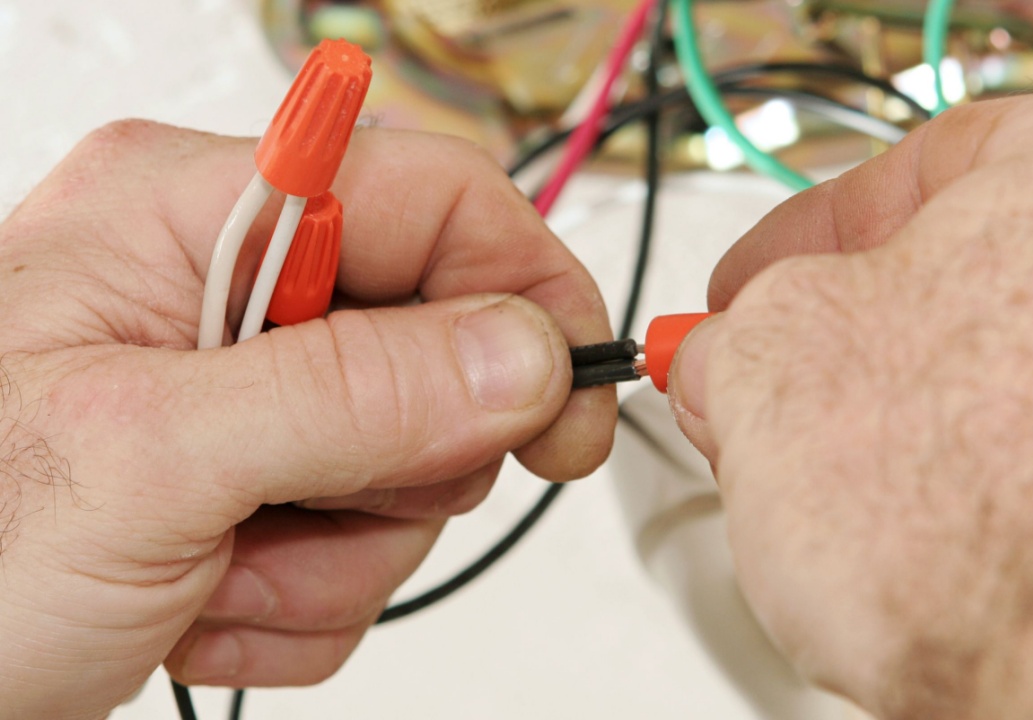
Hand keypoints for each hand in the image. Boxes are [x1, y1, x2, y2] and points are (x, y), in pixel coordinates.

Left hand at [0, 121, 613, 718]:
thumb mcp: (146, 462)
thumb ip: (347, 395)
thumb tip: (522, 354)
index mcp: (193, 216)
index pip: (434, 194)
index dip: (525, 284)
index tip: (571, 394)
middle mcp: (229, 289)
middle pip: (442, 343)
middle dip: (399, 462)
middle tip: (308, 507)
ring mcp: (249, 394)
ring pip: (411, 462)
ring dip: (335, 552)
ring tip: (215, 570)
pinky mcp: (258, 481)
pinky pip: (362, 541)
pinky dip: (303, 598)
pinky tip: (201, 601)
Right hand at [670, 95, 1032, 717]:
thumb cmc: (1003, 522)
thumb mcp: (771, 367)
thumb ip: (733, 331)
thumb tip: (725, 353)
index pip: (916, 167)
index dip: (796, 242)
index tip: (743, 295)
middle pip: (971, 282)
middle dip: (850, 348)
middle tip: (774, 397)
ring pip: (1015, 385)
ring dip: (913, 431)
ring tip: (849, 502)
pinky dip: (993, 498)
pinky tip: (937, 547)